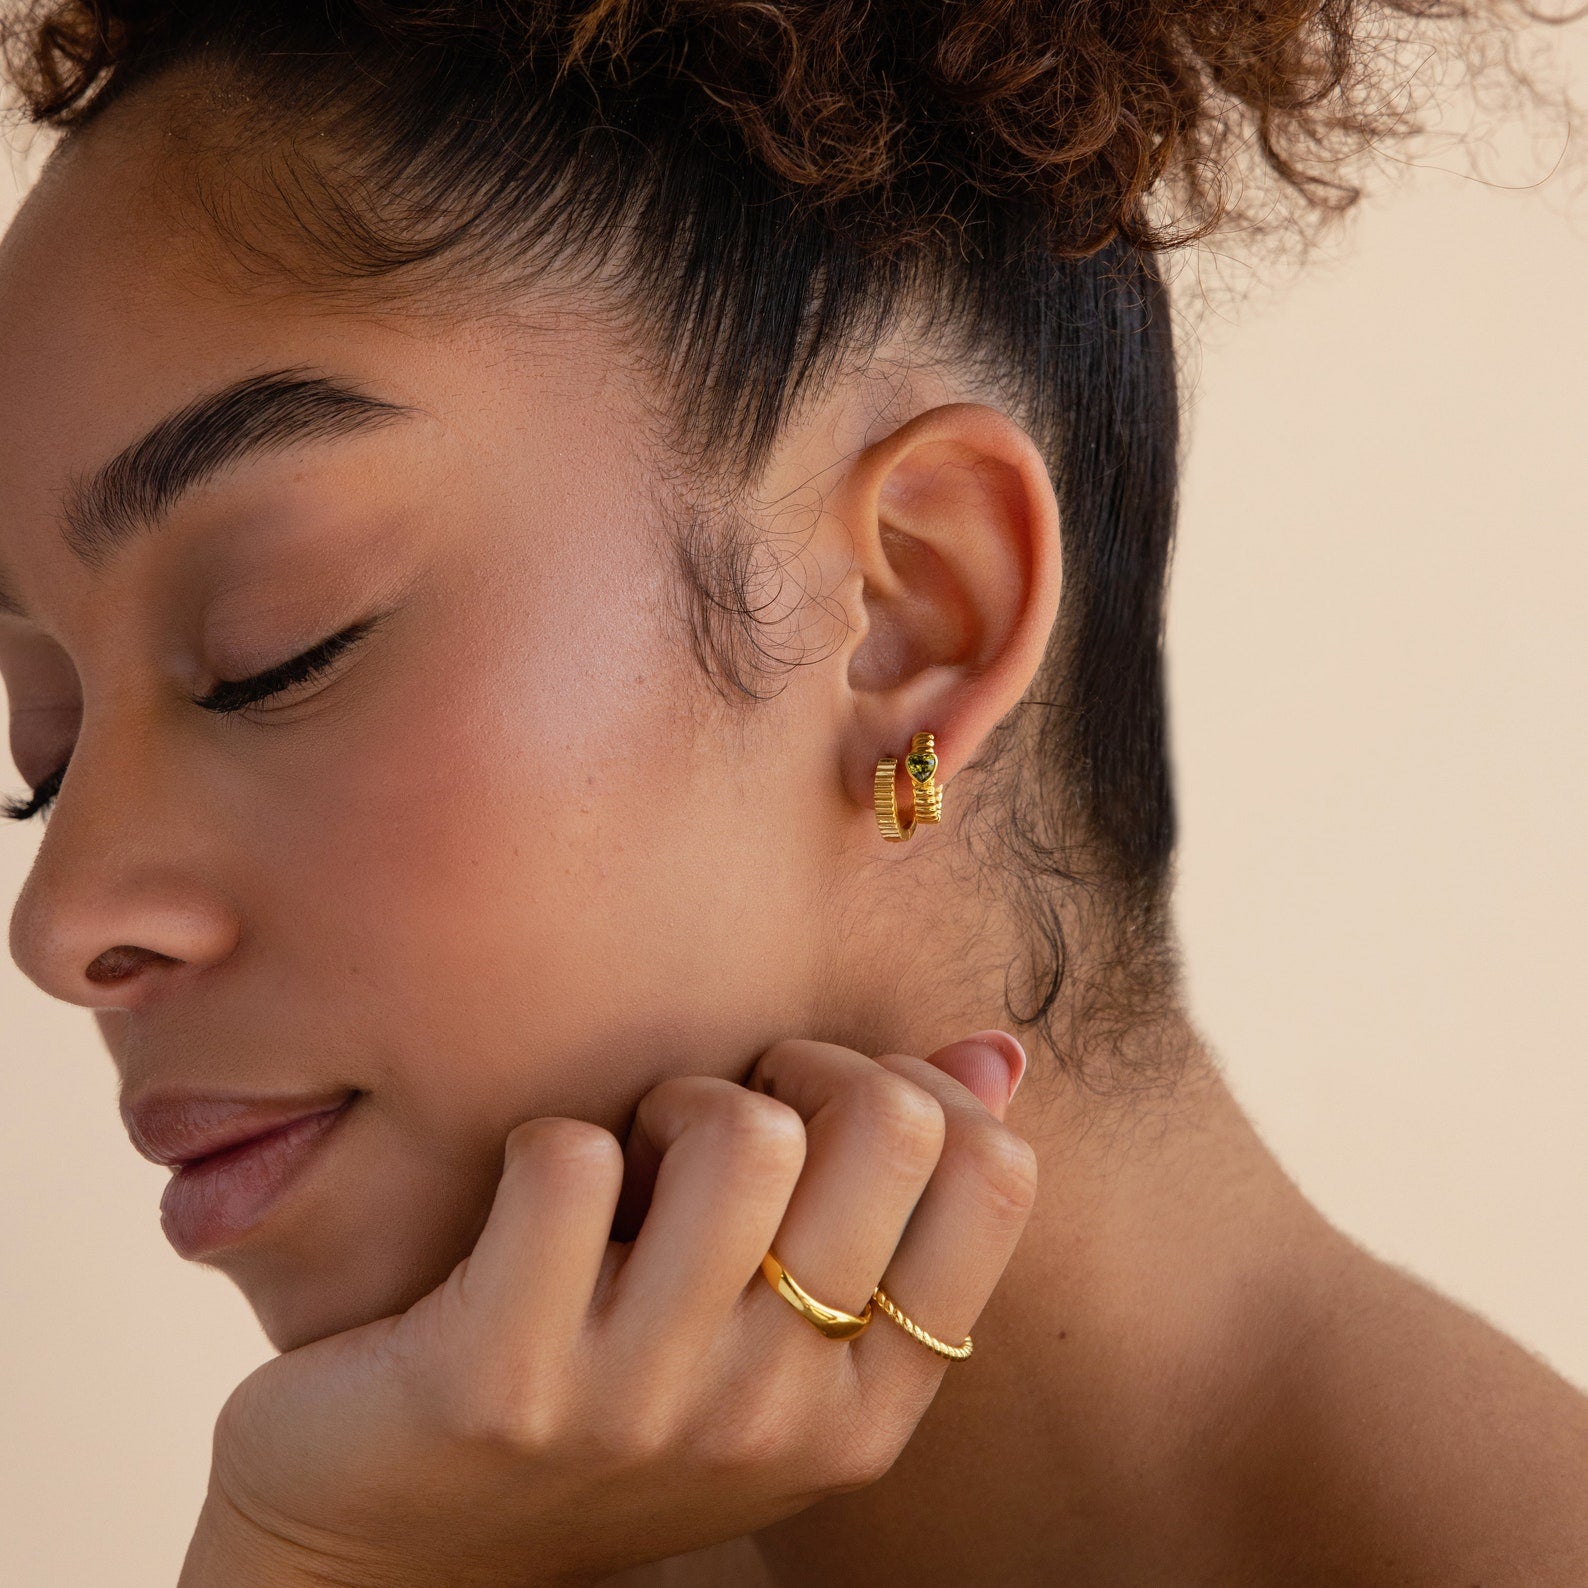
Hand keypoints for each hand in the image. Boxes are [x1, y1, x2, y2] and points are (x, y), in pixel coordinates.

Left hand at [180, 1032, 1035, 1586]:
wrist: (391, 1554)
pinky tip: (524, 1210)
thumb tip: (1000, 1051)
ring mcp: (646, 1406)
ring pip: (740, 1134)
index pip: (995, 1176)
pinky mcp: (505, 1379)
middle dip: (798, 1069)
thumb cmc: (611, 1408)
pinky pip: (568, 1162)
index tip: (821, 1112)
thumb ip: (902, 1204)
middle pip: (886, 1124)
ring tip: (627, 1164)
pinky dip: (541, 1146)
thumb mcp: (780, 1344)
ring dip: (672, 1103)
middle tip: (715, 1121)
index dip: (912, 1089)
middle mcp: (780, 1416)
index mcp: (868, 1408)